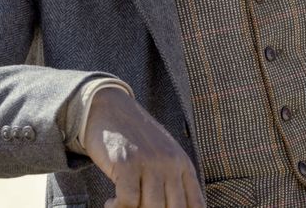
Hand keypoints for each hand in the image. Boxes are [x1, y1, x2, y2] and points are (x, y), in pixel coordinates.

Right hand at [83, 86, 204, 207]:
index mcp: (183, 164)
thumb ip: (173, 181)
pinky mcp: (126, 162)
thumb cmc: (136, 138)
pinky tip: (110, 203)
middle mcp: (170, 163)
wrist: (111, 108)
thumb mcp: (164, 155)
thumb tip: (174, 206)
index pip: (195, 204)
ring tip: (121, 206)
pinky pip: (128, 201)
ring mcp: (149, 162)